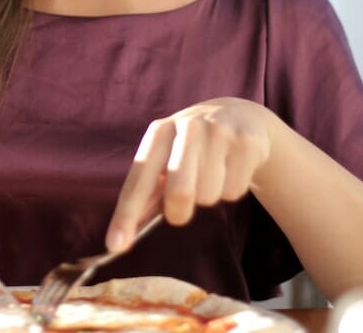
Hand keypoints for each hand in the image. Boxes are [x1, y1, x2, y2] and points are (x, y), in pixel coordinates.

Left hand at [106, 97, 275, 251]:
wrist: (239, 116)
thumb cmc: (192, 149)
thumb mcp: (165, 161)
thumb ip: (145, 197)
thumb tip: (120, 240)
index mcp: (160, 132)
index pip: (139, 178)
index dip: (126, 214)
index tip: (115, 246)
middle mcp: (188, 126)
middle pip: (179, 192)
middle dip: (178, 213)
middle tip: (179, 213)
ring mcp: (219, 131)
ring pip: (209, 196)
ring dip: (208, 198)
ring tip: (211, 177)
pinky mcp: (247, 141)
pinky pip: (234, 191)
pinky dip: (231, 190)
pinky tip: (231, 170)